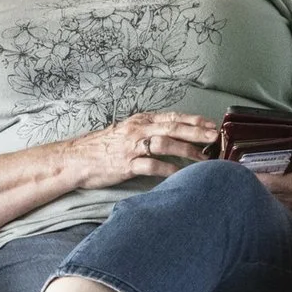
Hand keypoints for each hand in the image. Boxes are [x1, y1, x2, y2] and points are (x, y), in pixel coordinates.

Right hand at [67, 111, 219, 188]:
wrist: (75, 159)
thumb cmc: (103, 147)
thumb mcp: (127, 131)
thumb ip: (148, 131)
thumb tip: (173, 135)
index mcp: (140, 121)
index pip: (173, 117)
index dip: (194, 120)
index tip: (212, 124)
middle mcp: (138, 130)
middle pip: (173, 128)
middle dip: (197, 132)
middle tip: (215, 138)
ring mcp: (132, 147)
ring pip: (165, 144)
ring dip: (187, 151)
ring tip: (204, 159)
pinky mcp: (126, 165)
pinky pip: (151, 166)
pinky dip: (168, 169)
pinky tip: (180, 174)